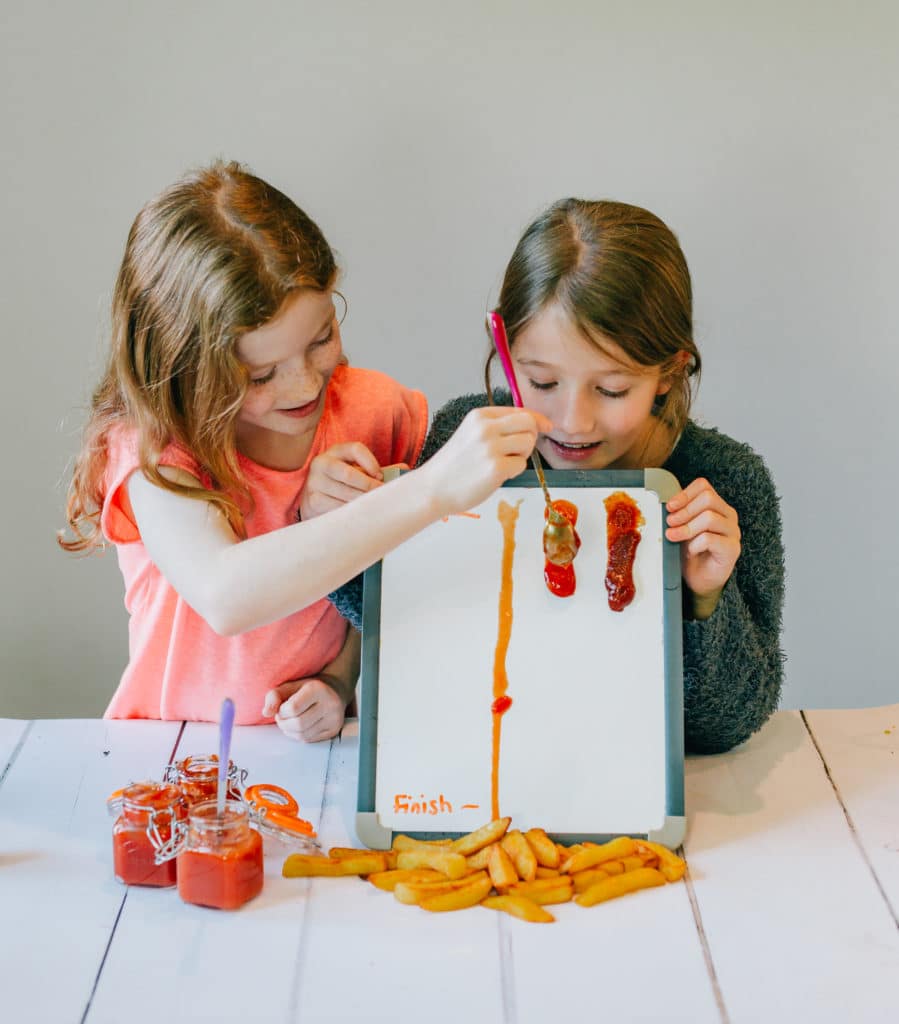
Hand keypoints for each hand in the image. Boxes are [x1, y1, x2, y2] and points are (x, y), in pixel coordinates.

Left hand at [262, 677, 346, 741]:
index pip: (293, 708)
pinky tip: (298, 727)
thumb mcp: (289, 686)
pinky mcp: (334, 730)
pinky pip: (309, 740)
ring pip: (303, 735)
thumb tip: (266, 713)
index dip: (282, 711)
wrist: (332, 691)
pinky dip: (298, 735)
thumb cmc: (307, 689)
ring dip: (290, 731)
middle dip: (284, 723)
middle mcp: (330, 704)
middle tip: (282, 717)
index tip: (282, 708)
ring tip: (289, 722)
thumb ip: (274, 696)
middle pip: (298, 724)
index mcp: (318, 689)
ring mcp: (334, 719)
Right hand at [299, 442, 384, 519]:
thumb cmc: (343, 483)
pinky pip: (336, 507)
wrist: (316, 499)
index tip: (380, 476)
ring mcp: (314, 482)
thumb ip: (373, 471)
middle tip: (382, 496)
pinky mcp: (312, 500)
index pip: (355, 449)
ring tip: (374, 506)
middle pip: (349, 474)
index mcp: (335, 451)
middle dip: (368, 486)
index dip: (371, 462)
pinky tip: (359, 514)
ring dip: (362, 501)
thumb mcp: (355, 471)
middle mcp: (322, 463)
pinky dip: (351, 511)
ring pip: (343, 492)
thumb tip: (399, 471)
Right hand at [419, 406, 552, 514]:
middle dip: (531, 437)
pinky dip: (514, 472)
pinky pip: (521, 465)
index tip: (547, 426)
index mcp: (480, 415)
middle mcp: (486, 427)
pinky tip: (496, 475)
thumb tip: (534, 425)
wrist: (432, 488)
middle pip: (529, 424)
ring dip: (522, 456)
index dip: (537, 419)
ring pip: (528, 443)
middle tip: (519, 451)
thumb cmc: (454, 465)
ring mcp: (491, 448)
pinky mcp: (495, 468)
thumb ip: (498, 426)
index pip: (520, 411)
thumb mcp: (471, 434)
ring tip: (503, 464)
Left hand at [665, 477, 740, 618]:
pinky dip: (694, 544)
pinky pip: (709, 538)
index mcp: (717, 506)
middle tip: (670, 523)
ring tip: (674, 537)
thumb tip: (666, 506)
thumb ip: (679, 515)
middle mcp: (728, 516)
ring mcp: (733, 532)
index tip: (669, 506)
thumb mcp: (682, 528)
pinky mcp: (732, 549)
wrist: (699, 580)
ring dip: (686, 528)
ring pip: (709, 517)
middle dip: (684, 510)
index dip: (684, 494)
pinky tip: (691, 551)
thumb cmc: (691, 552)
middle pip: (708, 498)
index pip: (704, 487)